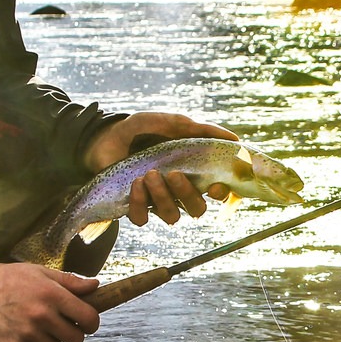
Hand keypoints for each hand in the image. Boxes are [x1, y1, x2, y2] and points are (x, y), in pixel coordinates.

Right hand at [0, 262, 100, 341]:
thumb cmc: (3, 280)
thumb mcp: (38, 272)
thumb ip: (69, 281)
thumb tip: (94, 286)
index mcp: (52, 295)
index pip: (89, 319)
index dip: (91, 323)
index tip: (85, 323)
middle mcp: (41, 316)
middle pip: (76, 340)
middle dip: (71, 334)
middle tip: (60, 326)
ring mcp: (27, 335)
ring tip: (36, 328)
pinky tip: (20, 333)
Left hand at [81, 111, 238, 226]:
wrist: (106, 135)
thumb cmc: (142, 129)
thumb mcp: (172, 123)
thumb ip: (201, 130)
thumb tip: (234, 139)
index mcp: (192, 172)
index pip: (216, 193)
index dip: (221, 194)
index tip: (216, 186)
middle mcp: (178, 191)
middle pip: (196, 209)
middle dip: (187, 194)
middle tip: (173, 175)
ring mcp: (157, 201)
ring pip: (172, 215)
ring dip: (163, 196)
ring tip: (149, 174)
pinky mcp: (134, 206)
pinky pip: (142, 218)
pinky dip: (140, 203)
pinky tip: (136, 184)